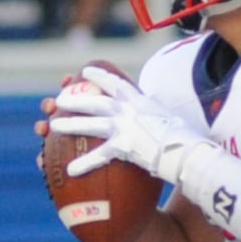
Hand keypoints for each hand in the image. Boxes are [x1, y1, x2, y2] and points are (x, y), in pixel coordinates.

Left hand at [50, 65, 215, 184]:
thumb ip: (157, 116)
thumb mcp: (171, 117)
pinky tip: (70, 170)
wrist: (188, 149)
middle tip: (58, 99)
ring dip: (69, 123)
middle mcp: (130, 109)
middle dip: (74, 99)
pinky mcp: (124, 145)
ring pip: (90, 123)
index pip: (116, 83)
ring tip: (51, 125)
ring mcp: (125, 126)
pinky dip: (84, 163)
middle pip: (95, 100)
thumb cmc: (186, 137)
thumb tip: (159, 120)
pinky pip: (99, 155)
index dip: (99, 76)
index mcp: (141, 100)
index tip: (85, 71)